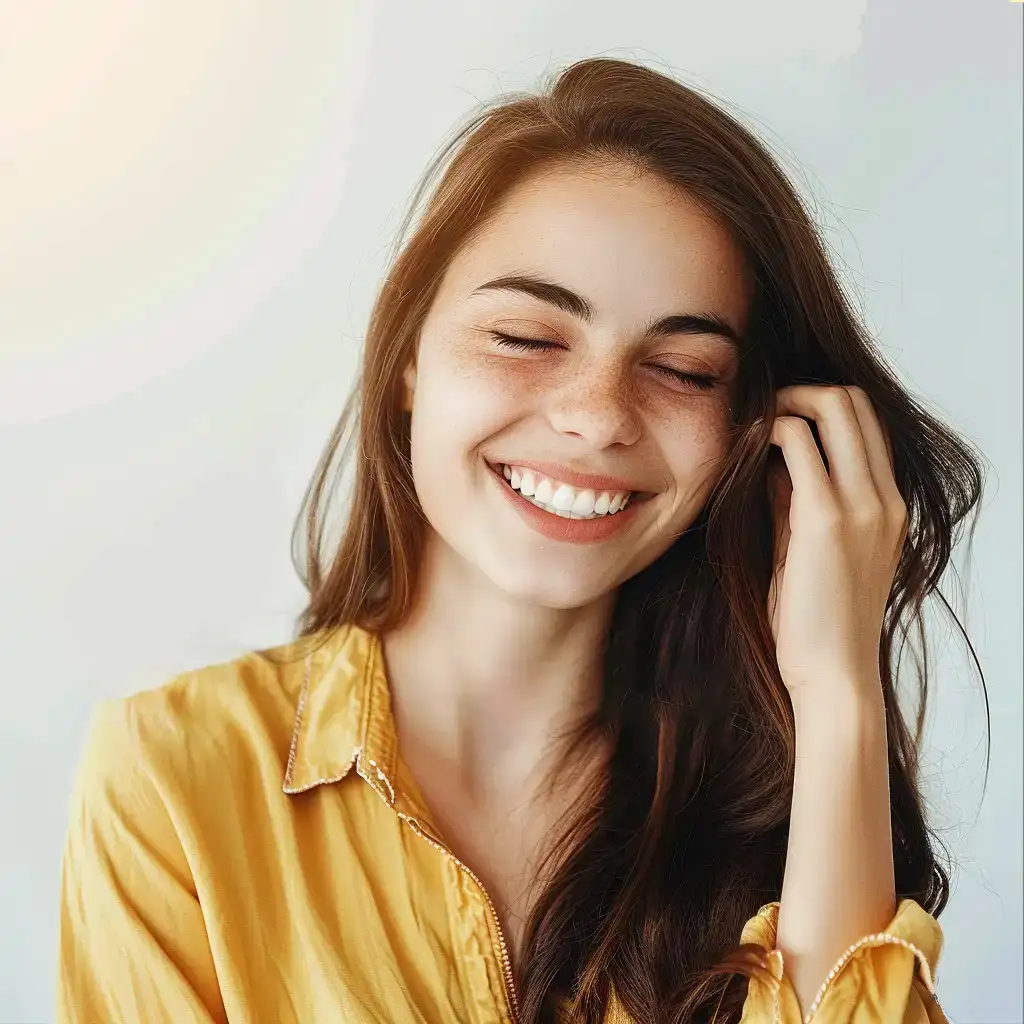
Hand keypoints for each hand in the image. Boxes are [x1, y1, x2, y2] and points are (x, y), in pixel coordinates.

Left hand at [765, 385, 907, 705]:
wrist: (833, 675)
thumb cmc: (815, 620)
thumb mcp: (808, 549)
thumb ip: (795, 502)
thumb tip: (768, 460)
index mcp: (889, 505)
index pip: (867, 422)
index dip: (822, 404)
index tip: (780, 418)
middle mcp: (885, 497)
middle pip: (855, 401)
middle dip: (804, 392)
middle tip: (762, 413)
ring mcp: (863, 504)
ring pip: (834, 406)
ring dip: (786, 402)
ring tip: (751, 426)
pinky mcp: (826, 517)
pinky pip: (797, 441)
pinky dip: (769, 430)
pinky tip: (744, 448)